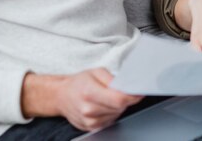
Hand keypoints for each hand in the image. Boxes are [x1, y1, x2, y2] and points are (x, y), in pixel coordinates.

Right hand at [22, 68, 142, 131]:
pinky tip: (104, 105)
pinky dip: (112, 113)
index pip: (119, 100)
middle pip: (120, 108)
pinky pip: (110, 121)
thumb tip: (127, 86)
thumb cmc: (79, 82)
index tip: (139, 92)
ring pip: (117, 115)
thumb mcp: (96, 72)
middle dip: (125, 99)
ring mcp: (89, 121)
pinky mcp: (91, 128)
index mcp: (90, 92)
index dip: (132, 96)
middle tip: (120, 90)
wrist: (61, 96)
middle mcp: (89, 109)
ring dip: (118, 106)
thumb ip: (112, 79)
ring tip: (108, 96)